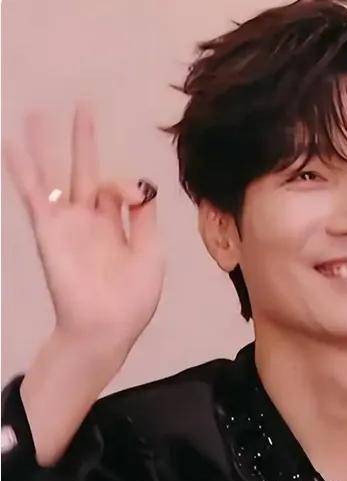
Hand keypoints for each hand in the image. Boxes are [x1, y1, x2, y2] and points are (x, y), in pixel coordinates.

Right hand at [3, 100, 164, 360]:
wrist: (106, 326)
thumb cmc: (132, 299)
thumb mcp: (151, 254)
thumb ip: (145, 218)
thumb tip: (143, 187)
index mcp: (117, 227)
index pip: (121, 190)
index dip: (129, 185)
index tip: (137, 196)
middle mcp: (90, 220)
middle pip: (86, 170)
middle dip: (84, 140)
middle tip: (84, 106)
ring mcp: (68, 223)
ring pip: (54, 175)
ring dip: (45, 145)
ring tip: (35, 114)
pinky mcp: (49, 229)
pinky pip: (33, 194)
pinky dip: (23, 169)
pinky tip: (13, 144)